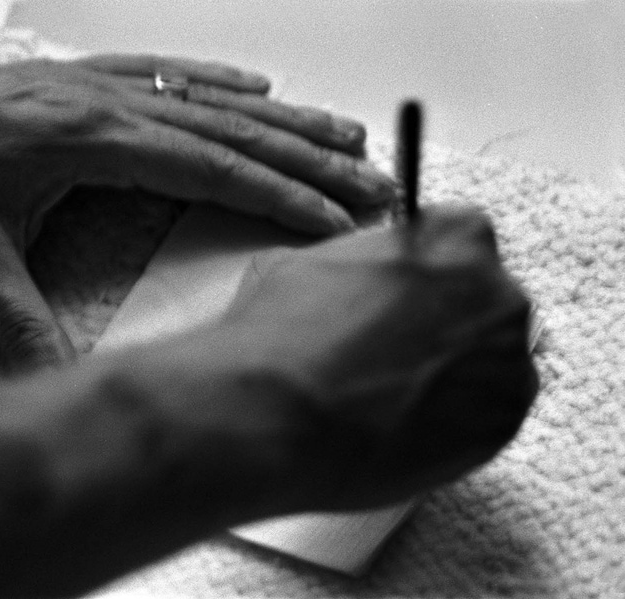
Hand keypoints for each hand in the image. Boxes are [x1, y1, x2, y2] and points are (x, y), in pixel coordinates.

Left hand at [0, 54, 396, 369]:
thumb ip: (17, 322)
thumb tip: (56, 382)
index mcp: (89, 140)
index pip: (209, 170)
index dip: (277, 196)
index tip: (334, 218)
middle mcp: (104, 102)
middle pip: (229, 130)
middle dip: (307, 159)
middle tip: (372, 176)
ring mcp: (94, 83)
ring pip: (208, 98)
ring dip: (281, 118)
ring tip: (342, 130)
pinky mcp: (78, 78)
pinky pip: (165, 71)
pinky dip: (217, 81)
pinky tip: (254, 84)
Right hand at [219, 206, 538, 508]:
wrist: (279, 418)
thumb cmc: (285, 336)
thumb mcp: (306, 263)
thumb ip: (361, 260)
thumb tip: (361, 276)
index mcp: (456, 237)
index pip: (459, 239)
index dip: (425, 271)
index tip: (402, 294)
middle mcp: (499, 292)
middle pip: (483, 301)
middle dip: (445, 323)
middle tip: (393, 350)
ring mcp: (509, 361)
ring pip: (491, 361)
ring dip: (454, 373)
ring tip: (395, 395)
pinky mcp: (503, 424)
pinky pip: (488, 414)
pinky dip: (457, 422)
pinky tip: (407, 425)